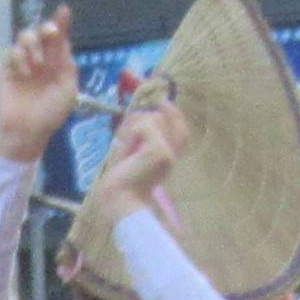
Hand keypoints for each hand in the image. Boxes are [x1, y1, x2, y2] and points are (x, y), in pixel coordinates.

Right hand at [0, 8, 78, 159]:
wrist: (27, 132)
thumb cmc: (50, 114)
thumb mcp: (68, 90)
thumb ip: (68, 66)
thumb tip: (65, 43)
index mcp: (57, 63)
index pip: (59, 39)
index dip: (61, 23)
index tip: (64, 10)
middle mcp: (41, 59)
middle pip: (41, 32)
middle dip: (46, 28)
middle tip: (50, 35)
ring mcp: (23, 63)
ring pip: (25, 37)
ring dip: (33, 45)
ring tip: (38, 65)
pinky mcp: (7, 69)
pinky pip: (12, 52)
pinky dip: (20, 58)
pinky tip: (26, 73)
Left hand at [85, 88, 185, 225]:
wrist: (119, 199)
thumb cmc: (121, 180)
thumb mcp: (129, 152)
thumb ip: (137, 134)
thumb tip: (138, 113)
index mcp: (169, 155)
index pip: (180, 127)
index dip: (173, 111)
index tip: (162, 99)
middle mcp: (173, 153)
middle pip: (161, 116)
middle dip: (139, 121)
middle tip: (124, 138)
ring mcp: (168, 151)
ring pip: (151, 118)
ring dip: (132, 129)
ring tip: (124, 148)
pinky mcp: (160, 151)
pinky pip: (143, 125)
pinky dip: (130, 134)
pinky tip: (125, 149)